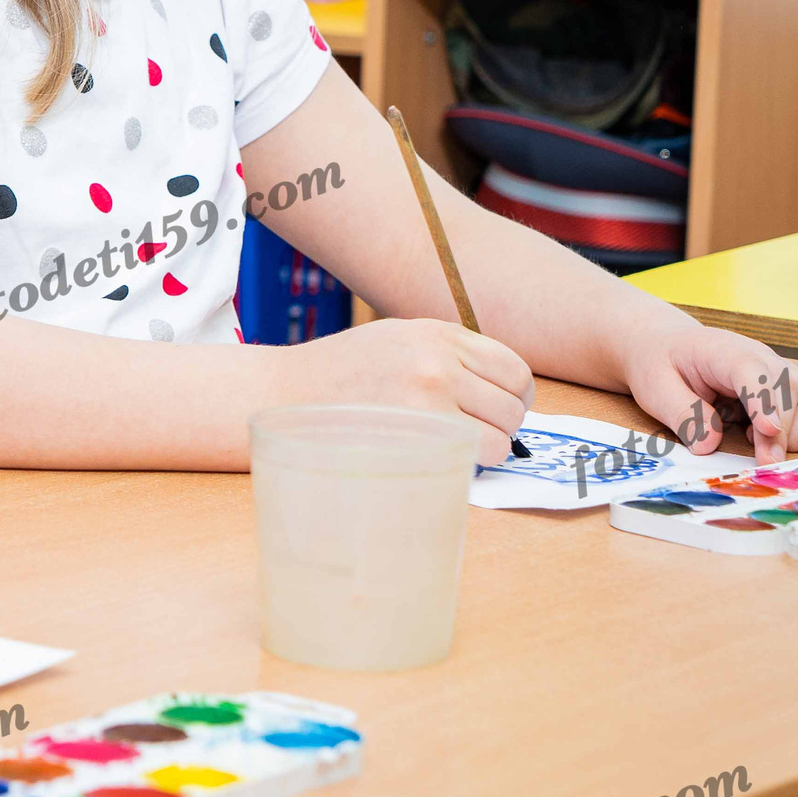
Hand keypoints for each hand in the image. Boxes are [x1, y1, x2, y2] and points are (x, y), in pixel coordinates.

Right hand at [278, 318, 532, 464]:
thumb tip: (495, 389)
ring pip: (503, 432)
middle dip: (502, 424)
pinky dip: (470, 462)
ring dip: (489, 446)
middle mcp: (439, 360)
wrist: (284, 392)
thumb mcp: (396, 340)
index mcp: (437, 334)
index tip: (497, 411)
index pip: (512, 368)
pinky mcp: (420, 430)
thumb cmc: (338, 373)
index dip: (513, 396)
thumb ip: (446, 355)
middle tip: (474, 434)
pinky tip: (441, 456)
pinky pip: (478, 453)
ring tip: (454, 446)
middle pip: (513, 402)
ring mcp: (431, 395)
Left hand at [617, 321, 797, 463]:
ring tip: (765, 442)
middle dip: (784, 435)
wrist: (670, 346)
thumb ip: (682, 414)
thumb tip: (710, 444)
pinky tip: (778, 435)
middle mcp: (764, 359)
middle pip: (797, 392)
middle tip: (758, 458)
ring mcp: (785, 372)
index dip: (766, 402)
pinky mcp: (796, 388)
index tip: (766, 433)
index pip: (755, 373)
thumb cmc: (662, 365)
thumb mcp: (654, 388)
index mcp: (725, 352)